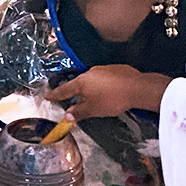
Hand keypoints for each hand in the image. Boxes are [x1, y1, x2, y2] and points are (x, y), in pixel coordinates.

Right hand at [44, 65, 171, 118]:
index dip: (55, 94)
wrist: (138, 88)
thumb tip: (67, 116)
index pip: (64, 90)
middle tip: (72, 100)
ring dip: (90, 88)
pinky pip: (103, 78)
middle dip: (74, 92)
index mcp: (81, 82)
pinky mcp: (115, 69)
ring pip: (91, 80)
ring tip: (93, 98)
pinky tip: (108, 92)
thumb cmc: (112, 100)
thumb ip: (79, 112)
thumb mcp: (93, 110)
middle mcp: (90, 72)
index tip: (48, 95)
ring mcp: (103, 69)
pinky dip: (102, 85)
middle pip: (78, 84)